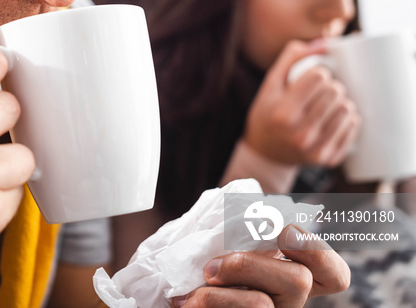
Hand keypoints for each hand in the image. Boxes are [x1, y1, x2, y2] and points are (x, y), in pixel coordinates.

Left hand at [171, 225, 349, 306]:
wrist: (176, 287)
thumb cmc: (205, 257)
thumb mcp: (227, 237)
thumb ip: (245, 226)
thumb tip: (246, 210)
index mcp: (294, 278)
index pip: (334, 274)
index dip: (315, 249)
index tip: (283, 231)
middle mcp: (288, 303)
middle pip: (298, 281)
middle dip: (248, 264)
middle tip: (212, 265)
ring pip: (261, 304)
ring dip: (219, 291)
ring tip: (196, 284)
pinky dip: (206, 303)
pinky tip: (185, 301)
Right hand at [243, 40, 360, 166]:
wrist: (265, 153)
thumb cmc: (268, 112)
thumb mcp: (270, 84)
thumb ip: (292, 58)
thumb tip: (325, 44)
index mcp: (283, 112)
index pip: (319, 76)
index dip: (319, 72)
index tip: (312, 78)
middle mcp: (299, 133)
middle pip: (335, 91)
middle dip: (331, 86)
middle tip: (320, 91)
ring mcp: (315, 148)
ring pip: (348, 109)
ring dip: (341, 102)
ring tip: (327, 105)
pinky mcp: (328, 159)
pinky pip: (353, 127)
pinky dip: (347, 119)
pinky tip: (333, 119)